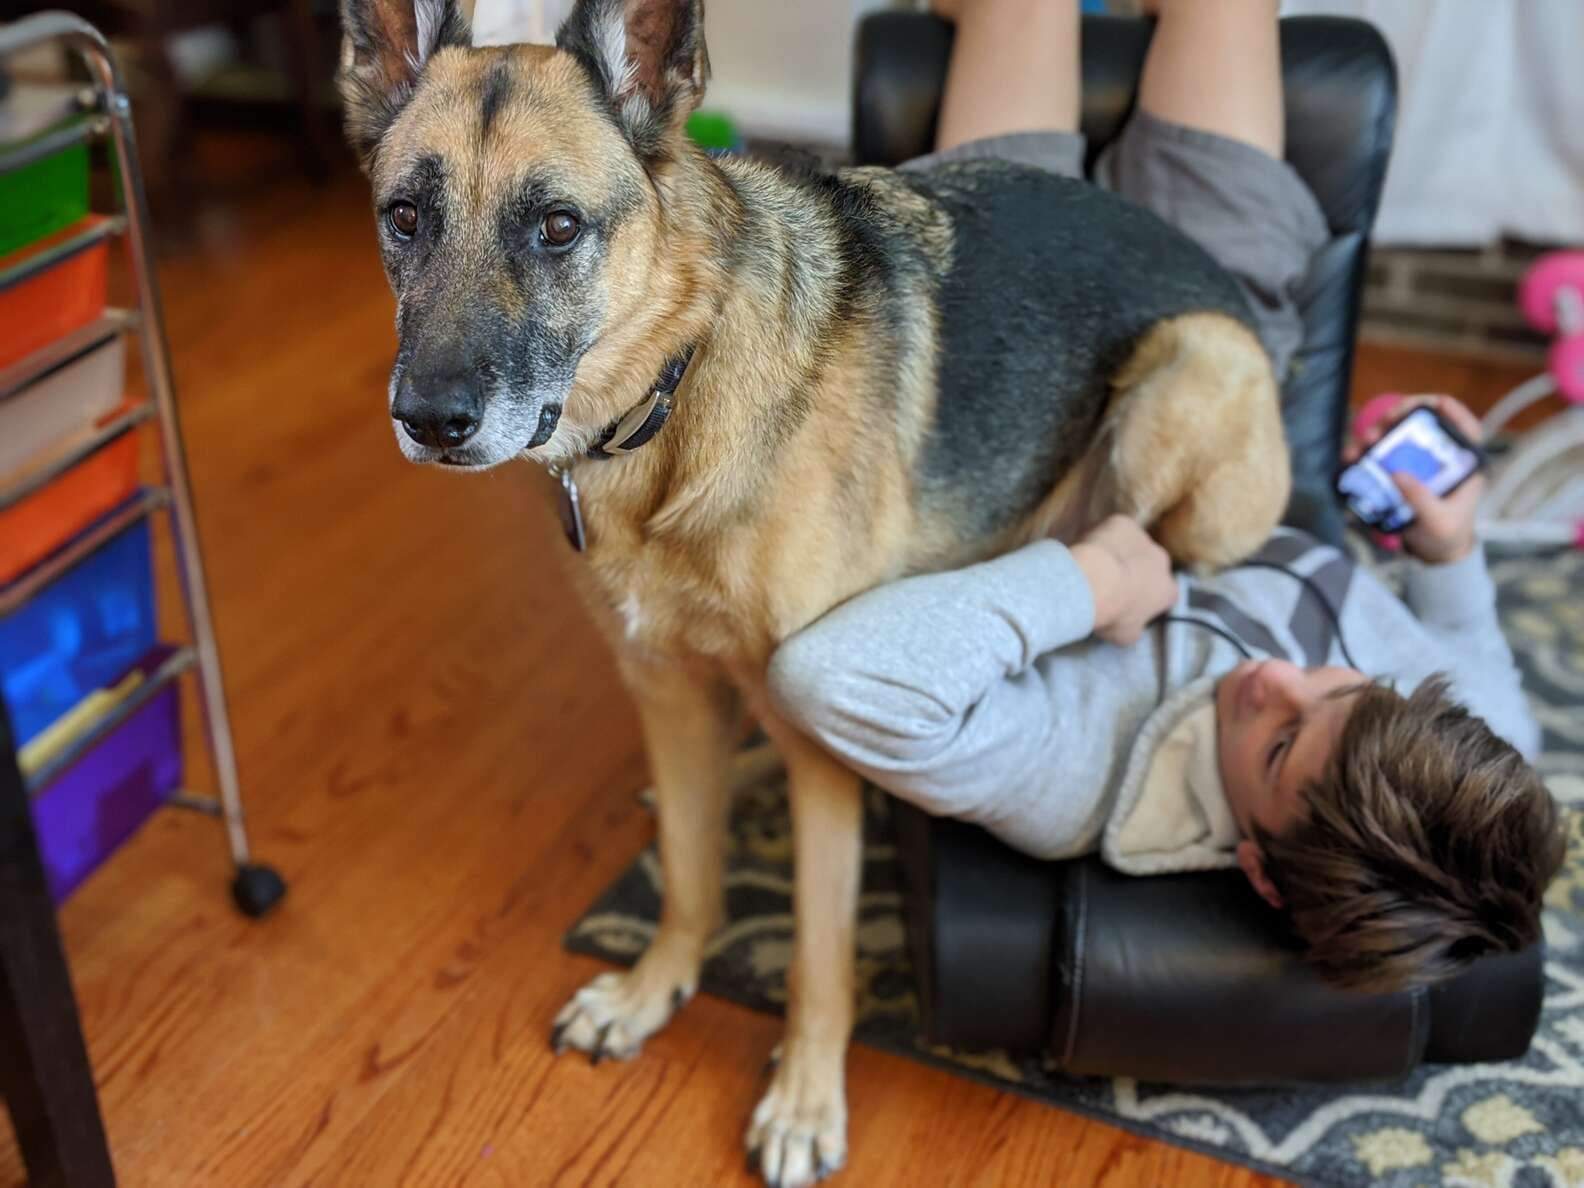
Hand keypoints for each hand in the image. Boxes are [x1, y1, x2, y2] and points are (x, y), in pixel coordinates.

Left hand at [1070, 515, 1178, 646]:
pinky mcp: (1123, 522)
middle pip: (1150, 565)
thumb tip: (1132, 626)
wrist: (1091, 581)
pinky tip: (1088, 546)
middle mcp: (1162, 561)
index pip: (1163, 595)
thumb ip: (1135, 628)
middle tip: (1109, 582)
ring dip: (1119, 552)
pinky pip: (1114, 529)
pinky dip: (1104, 536)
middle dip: (1135, 571)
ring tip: (1095, 565)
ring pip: (1132, 545)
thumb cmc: (1111, 613)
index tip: (1127, 603)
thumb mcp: (1126, 635)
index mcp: (1168, 590)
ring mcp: (1144, 538)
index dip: (1146, 599)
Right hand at [1342, 394, 1484, 564]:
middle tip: (1382, 423)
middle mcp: (1439, 458)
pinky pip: (1379, 458)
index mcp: (1463, 464)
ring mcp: (1417, 466)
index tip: (1427, 404)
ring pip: (1396, 438)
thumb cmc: (1446, 537)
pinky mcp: (1397, 475)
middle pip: (1422, 425)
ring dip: (1376, 434)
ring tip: (1362, 444)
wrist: (1434, 555)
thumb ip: (1421, 499)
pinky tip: (1351, 458)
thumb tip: (1398, 474)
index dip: (1449, 409)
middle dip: (1399, 417)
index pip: (1465, 426)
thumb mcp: (1438, 521)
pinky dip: (1364, 455)